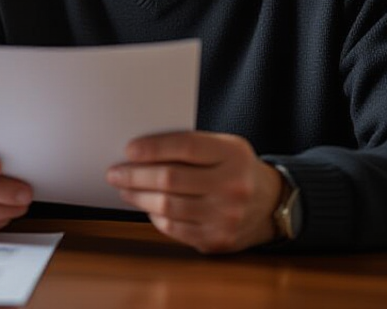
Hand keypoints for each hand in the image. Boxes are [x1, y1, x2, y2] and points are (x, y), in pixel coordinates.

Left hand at [106, 131, 282, 253]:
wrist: (271, 204)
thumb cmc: (235, 169)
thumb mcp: (224, 146)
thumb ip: (189, 145)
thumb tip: (139, 151)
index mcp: (233, 155)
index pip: (185, 146)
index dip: (153, 148)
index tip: (128, 150)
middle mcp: (232, 186)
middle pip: (171, 179)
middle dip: (135, 175)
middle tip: (114, 172)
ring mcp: (226, 217)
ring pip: (168, 206)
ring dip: (138, 197)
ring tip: (124, 188)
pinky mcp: (217, 240)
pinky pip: (174, 228)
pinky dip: (155, 216)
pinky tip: (147, 206)